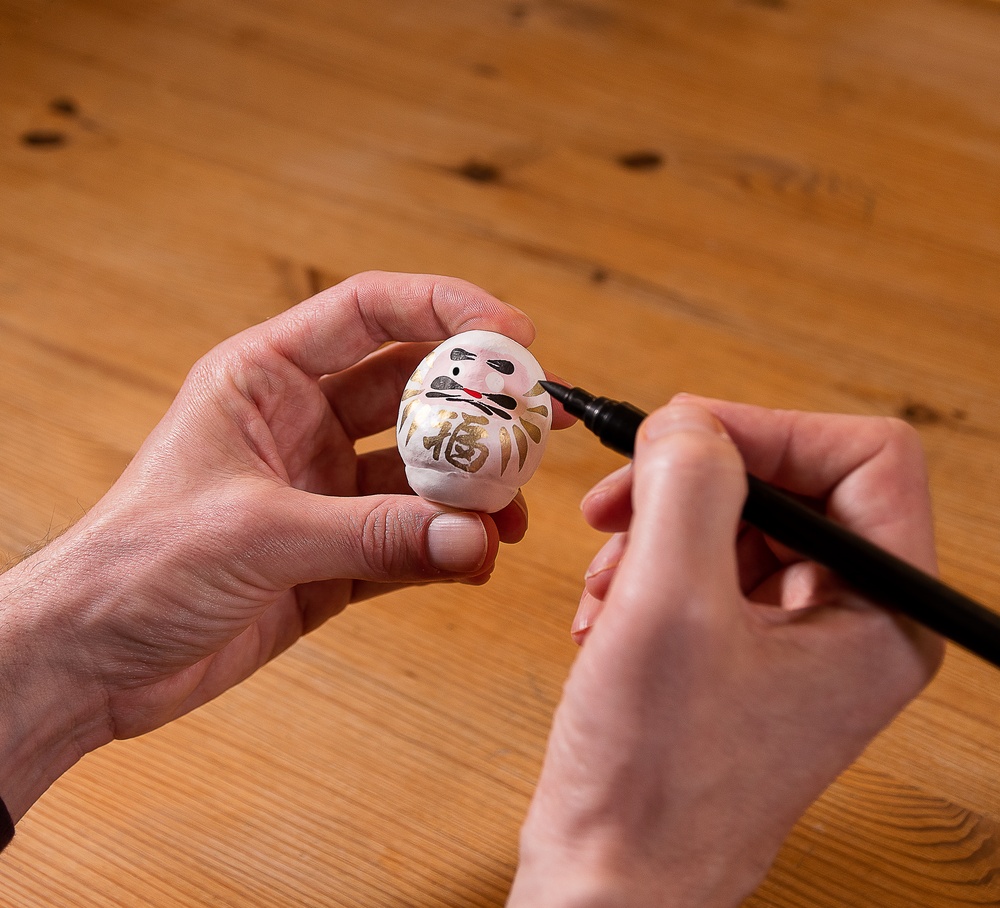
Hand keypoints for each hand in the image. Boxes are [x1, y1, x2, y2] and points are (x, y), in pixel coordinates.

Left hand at [0, 271, 567, 821]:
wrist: (91, 663)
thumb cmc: (131, 566)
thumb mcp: (255, 533)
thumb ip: (371, 534)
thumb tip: (473, 537)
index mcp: (266, 379)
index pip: (369, 314)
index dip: (445, 309)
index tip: (513, 334)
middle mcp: (303, 426)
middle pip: (413, 392)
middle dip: (479, 405)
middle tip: (540, 423)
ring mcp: (325, 493)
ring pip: (422, 474)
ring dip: (472, 490)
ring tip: (510, 513)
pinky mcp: (337, 557)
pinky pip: (412, 541)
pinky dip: (449, 549)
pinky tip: (476, 559)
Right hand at [509, 396, 942, 907]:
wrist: (611, 878)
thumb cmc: (654, 781)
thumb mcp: (668, 607)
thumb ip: (687, 485)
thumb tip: (687, 420)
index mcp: (880, 615)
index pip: (864, 457)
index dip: (767, 428)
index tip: (679, 436)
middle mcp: (854, 624)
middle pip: (791, 482)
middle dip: (694, 481)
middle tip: (618, 502)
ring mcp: (799, 640)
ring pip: (737, 519)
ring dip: (658, 529)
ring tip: (606, 582)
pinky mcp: (747, 652)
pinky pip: (705, 565)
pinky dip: (646, 568)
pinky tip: (605, 611)